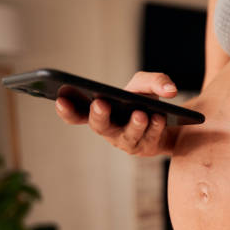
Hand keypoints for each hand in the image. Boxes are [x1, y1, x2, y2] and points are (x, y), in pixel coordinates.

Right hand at [55, 71, 180, 156]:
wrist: (169, 121)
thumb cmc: (145, 100)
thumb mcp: (146, 85)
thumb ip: (154, 81)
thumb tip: (170, 90)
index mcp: (99, 112)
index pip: (75, 114)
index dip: (65, 109)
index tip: (60, 98)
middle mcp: (109, 129)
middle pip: (99, 126)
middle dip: (99, 115)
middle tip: (101, 104)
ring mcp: (126, 141)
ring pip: (128, 135)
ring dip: (134, 125)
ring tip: (141, 114)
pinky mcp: (145, 148)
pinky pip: (149, 139)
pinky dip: (155, 128)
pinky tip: (159, 118)